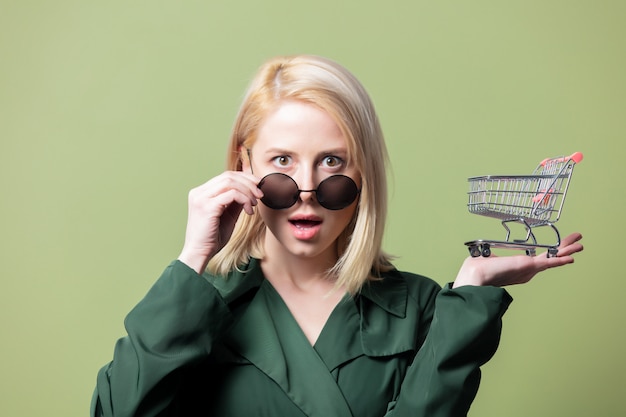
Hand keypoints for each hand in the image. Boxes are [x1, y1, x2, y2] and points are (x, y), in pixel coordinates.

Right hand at [177, 171, 262, 273]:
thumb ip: (236, 202)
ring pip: (230, 183)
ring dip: (247, 191)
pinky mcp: (207, 206)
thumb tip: (251, 190)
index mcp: (202, 193)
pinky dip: (244, 200)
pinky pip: (231, 194)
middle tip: (260, 194)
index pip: (225, 176)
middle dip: (249, 183)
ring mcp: (201, 198)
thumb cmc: (212, 238)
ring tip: (254, 204)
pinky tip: (249, 211)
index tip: (258, 186)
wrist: (199, 254)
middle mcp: (199, 192)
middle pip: (228, 176)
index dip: (244, 178)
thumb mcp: (228, 215)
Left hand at [453, 233, 583, 287]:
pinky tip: (572, 257)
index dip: (551, 251)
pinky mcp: (528, 267)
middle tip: (578, 241)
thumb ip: (494, 257)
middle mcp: (526, 270)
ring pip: (552, 259)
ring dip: (567, 251)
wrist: (475, 277)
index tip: (560, 245)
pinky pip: (548, 263)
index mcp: (519, 267)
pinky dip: (561, 260)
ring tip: (580, 245)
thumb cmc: (478, 270)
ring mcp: (528, 269)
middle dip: (565, 249)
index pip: (539, 257)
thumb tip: (490, 256)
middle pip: (550, 258)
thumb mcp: (489, 258)